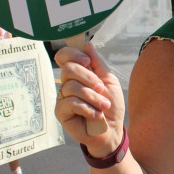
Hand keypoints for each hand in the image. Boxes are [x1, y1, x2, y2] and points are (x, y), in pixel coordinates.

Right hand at [54, 42, 125, 156]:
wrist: (112, 130)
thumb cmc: (111, 106)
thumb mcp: (109, 81)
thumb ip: (98, 63)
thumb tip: (87, 44)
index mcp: (78, 73)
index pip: (65, 56)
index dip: (73, 54)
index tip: (88, 61)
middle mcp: (67, 83)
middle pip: (68, 69)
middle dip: (89, 78)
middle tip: (101, 88)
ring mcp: (62, 97)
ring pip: (71, 86)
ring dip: (92, 96)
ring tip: (103, 105)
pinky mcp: (60, 112)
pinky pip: (70, 103)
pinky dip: (87, 108)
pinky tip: (96, 114)